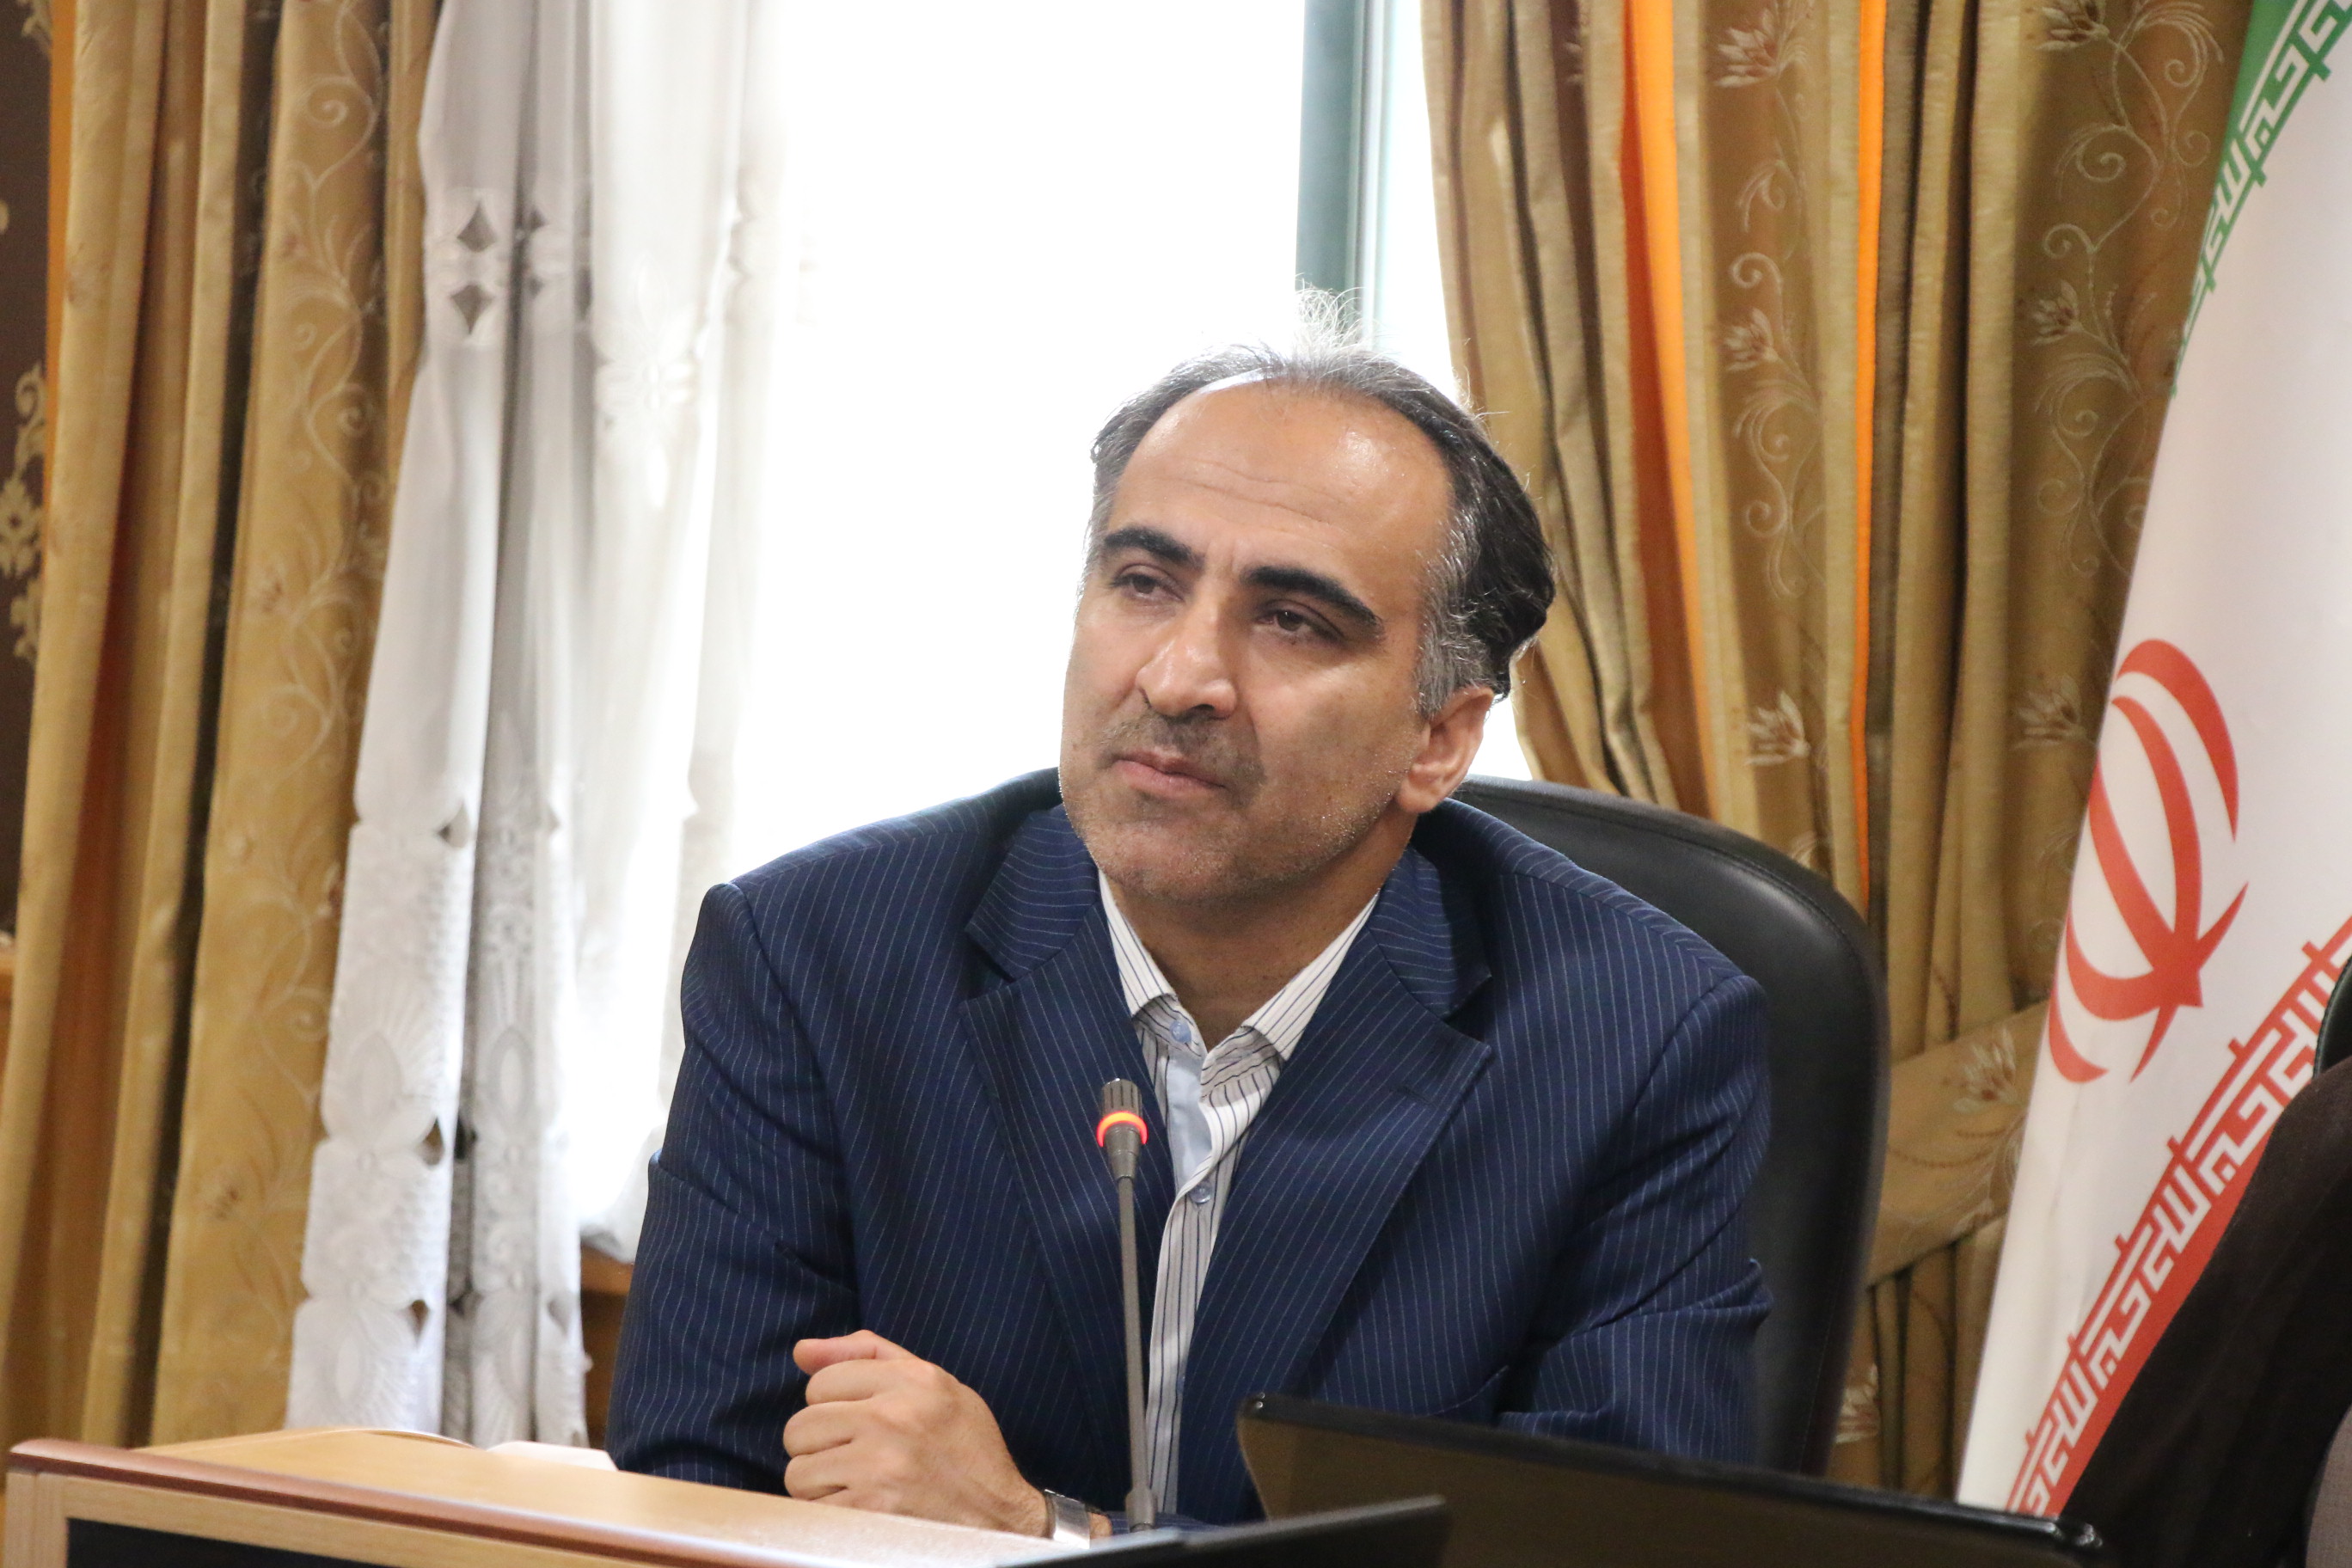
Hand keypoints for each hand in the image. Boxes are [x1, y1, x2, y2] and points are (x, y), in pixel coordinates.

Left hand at [783, 1330, 1048, 1535]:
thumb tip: (802, 1350)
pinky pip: (813, 1508)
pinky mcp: (870, 1512)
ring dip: (821, 1483)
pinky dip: (830, 1512)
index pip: (821, 1381)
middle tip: (852, 1456)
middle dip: (818, 1445)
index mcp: (912, 1380)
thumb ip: (869, 1355)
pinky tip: (862, 1507)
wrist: (1001, 1518)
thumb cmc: (966, 1449)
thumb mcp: (934, 1384)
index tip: (856, 1421)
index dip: (831, 1405)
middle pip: (801, 1426)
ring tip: (858, 1483)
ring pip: (799, 1471)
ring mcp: (880, 1467)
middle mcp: (893, 1418)